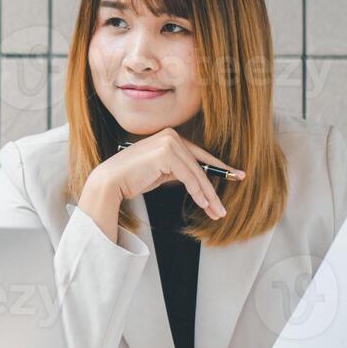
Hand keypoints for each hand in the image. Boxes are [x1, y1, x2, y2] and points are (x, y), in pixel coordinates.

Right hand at [87, 126, 244, 222]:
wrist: (111, 181)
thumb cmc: (133, 178)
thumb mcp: (161, 171)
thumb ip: (178, 169)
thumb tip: (198, 179)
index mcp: (170, 135)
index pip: (199, 154)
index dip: (218, 167)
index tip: (235, 175)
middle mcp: (171, 135)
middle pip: (199, 165)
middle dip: (213, 188)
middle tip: (224, 206)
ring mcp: (169, 142)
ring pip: (196, 173)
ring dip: (208, 195)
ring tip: (217, 212)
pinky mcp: (166, 154)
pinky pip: (189, 177)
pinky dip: (199, 193)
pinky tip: (204, 204)